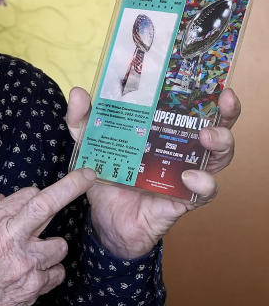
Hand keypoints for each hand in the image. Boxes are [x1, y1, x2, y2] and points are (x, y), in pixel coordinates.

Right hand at [0, 169, 96, 305]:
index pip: (29, 195)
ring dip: (51, 248)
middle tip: (89, 175)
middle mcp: (12, 239)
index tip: (41, 194)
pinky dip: (49, 273)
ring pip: (60, 246)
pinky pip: (57, 273)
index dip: (35, 195)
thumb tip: (1, 203)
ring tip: (34, 254)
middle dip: (72, 186)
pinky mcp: (35, 287)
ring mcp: (27, 264)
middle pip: (48, 205)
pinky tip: (35, 274)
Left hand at [66, 87, 240, 258]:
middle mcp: (180, 151)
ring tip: (206, 136)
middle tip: (223, 101)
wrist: (105, 221)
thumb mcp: (89, 147)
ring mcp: (186, 175)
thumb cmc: (105, 179)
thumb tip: (78, 92)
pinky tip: (188, 176)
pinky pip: (204, 192)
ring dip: (220, 144)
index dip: (210, 96)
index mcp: (163, 133)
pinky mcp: (185, 199)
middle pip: (218, 129)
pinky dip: (202, 182)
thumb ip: (81, 121)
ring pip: (219, 158)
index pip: (194, 111)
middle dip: (227, 114)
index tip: (218, 83)